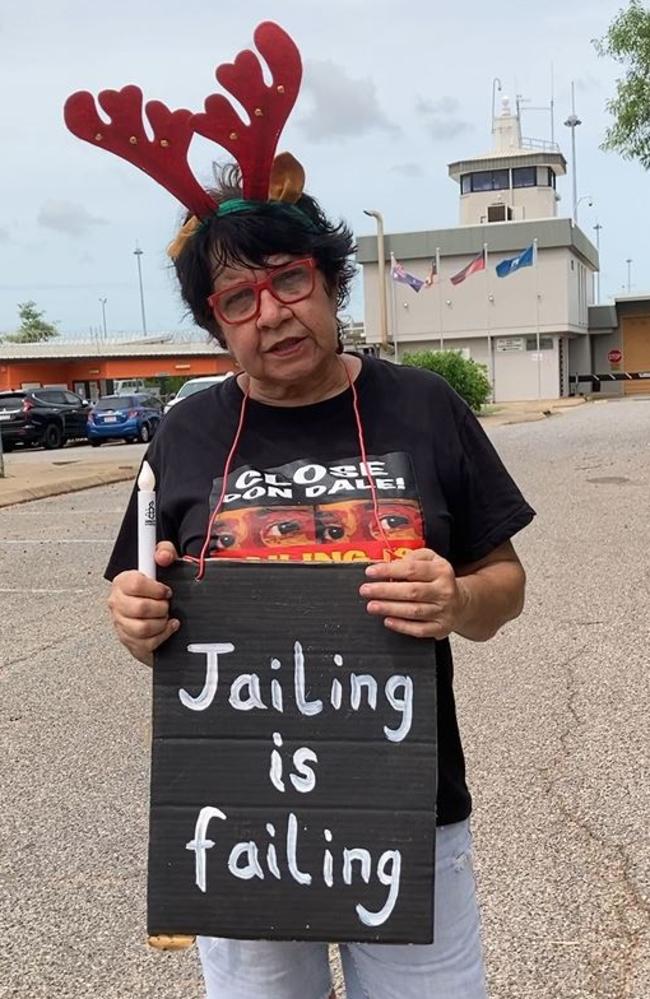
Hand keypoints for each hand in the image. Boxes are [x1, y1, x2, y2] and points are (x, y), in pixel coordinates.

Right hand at [108, 541, 179, 665]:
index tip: (165, 590)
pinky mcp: (128, 640)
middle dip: (161, 607)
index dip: (156, 589)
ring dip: (161, 623)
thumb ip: (165, 553)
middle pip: (140, 608)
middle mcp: (117, 602)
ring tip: (164, 616)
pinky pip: (146, 643)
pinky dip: (162, 636)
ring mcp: (120, 623)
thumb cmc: (155, 588)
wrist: (153, 608)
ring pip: (142, 628)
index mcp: (122, 582)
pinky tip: (166, 627)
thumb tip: (163, 556)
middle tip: (166, 605)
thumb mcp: (162, 564)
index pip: (136, 584)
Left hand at [359, 548, 467, 638]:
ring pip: (414, 611)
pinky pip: (419, 629)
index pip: (412, 569)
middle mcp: (444, 591)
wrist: (462, 603)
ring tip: (372, 605)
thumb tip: (391, 564)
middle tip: (366, 590)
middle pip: (412, 591)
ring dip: (390, 608)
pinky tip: (388, 620)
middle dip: (385, 591)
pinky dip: (402, 626)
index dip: (389, 570)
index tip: (371, 572)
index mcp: (441, 571)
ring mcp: (443, 611)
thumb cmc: (439, 580)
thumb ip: (412, 557)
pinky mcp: (440, 628)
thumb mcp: (432, 560)